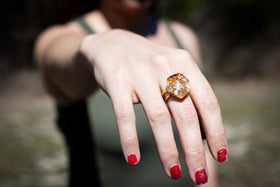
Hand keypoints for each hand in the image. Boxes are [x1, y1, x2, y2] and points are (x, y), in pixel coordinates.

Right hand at [80, 29, 226, 183]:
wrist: (111, 44)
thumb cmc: (148, 65)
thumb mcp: (172, 70)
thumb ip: (189, 94)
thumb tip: (206, 135)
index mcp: (184, 64)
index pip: (208, 102)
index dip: (216, 131)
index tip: (220, 157)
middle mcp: (165, 66)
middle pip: (186, 115)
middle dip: (194, 150)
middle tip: (198, 176)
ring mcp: (139, 74)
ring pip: (158, 118)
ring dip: (167, 150)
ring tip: (173, 172)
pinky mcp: (117, 81)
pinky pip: (124, 116)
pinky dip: (129, 140)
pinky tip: (133, 160)